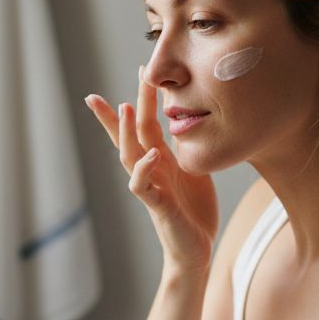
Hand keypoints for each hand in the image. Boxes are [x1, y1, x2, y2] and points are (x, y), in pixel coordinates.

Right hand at [85, 68, 218, 271]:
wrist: (195, 249)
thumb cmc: (193, 210)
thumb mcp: (193, 169)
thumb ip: (187, 146)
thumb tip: (194, 116)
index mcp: (159, 159)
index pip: (143, 124)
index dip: (142, 97)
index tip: (141, 69)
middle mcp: (150, 169)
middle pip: (131, 133)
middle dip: (123, 108)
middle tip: (124, 80)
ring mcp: (151, 187)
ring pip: (129, 155)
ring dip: (126, 132)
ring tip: (126, 108)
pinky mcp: (158, 206)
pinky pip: (143, 186)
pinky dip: (145, 169)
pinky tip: (151, 154)